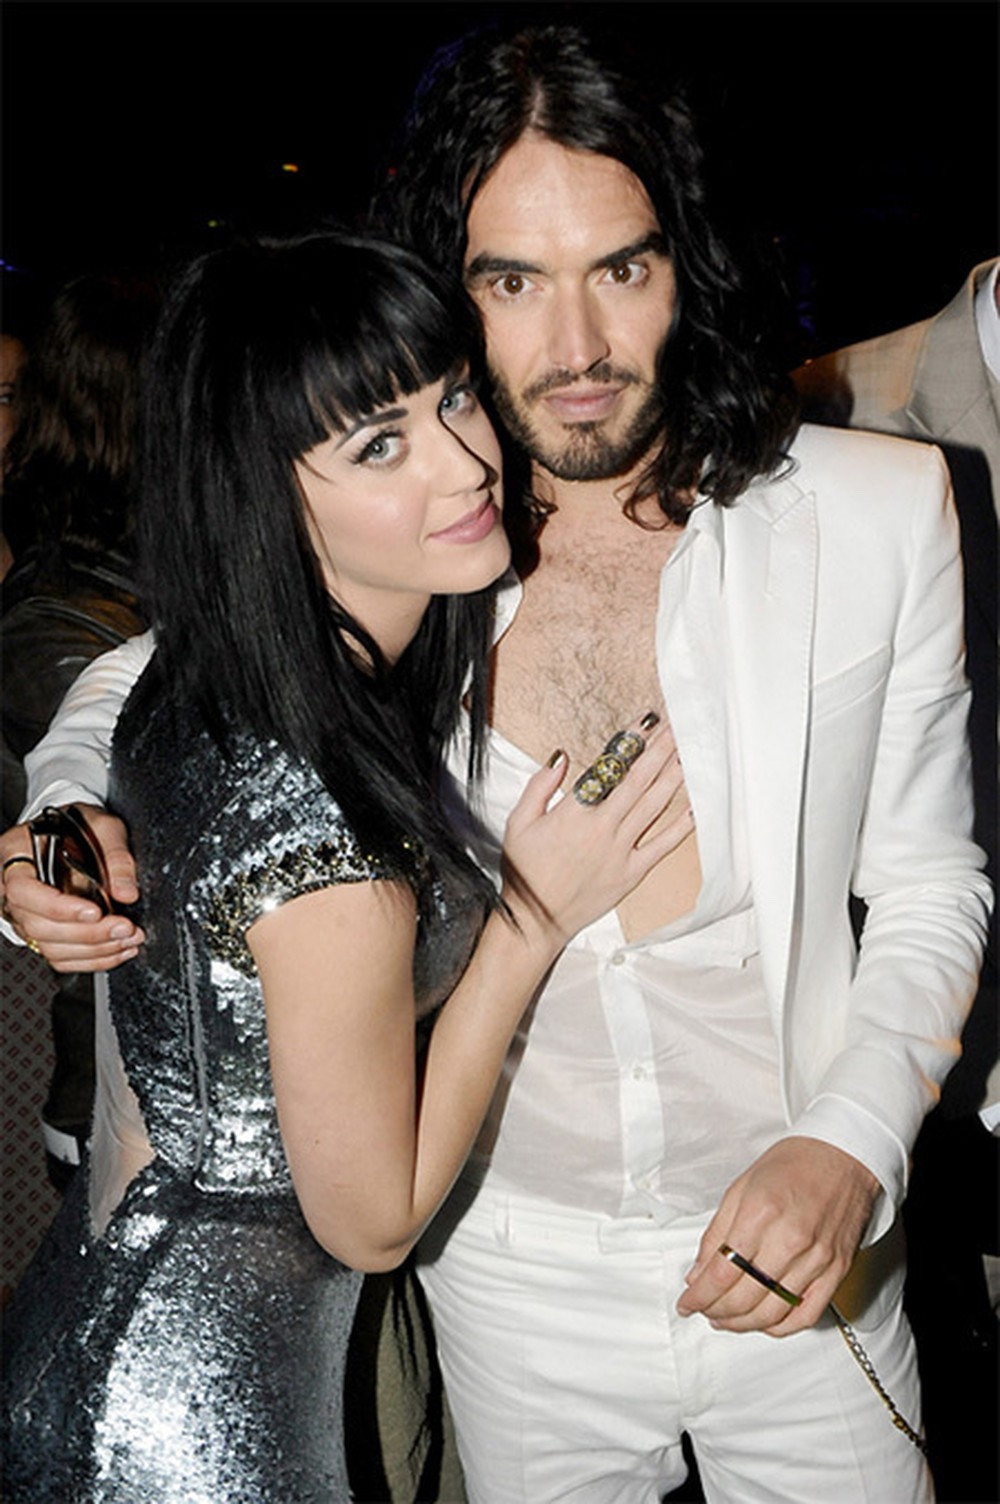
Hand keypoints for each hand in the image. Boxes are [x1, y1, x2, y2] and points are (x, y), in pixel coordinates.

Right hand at [0, 805, 144, 971]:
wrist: (72, 831)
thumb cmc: (80, 824)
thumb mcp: (102, 824)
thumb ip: (115, 855)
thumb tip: (127, 893)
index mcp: (16, 853)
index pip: (23, 889)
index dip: (57, 907)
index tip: (94, 911)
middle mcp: (11, 887)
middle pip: (37, 925)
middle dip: (86, 933)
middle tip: (124, 927)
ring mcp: (24, 913)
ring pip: (48, 946)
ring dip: (93, 950)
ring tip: (128, 939)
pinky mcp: (41, 931)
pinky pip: (58, 956)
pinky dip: (91, 959)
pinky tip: (118, 950)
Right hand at [501, 717, 692, 947]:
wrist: (535, 920)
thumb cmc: (525, 871)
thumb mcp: (518, 823)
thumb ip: (540, 787)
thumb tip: (560, 757)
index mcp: (573, 813)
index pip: (609, 767)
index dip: (630, 741)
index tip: (646, 722)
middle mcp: (602, 828)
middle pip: (639, 780)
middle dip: (661, 751)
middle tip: (679, 727)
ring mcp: (620, 851)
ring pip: (654, 806)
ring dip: (674, 777)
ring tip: (689, 753)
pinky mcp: (631, 873)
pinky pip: (662, 846)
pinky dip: (681, 827)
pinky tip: (696, 807)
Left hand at [676, 1137, 879, 1335]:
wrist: (843, 1154)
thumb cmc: (793, 1164)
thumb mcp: (741, 1187)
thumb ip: (716, 1233)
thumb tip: (698, 1272)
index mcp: (761, 1213)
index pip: (721, 1272)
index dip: (698, 1295)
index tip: (686, 1302)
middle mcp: (790, 1240)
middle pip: (744, 1297)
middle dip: (716, 1311)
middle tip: (703, 1310)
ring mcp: (816, 1259)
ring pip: (772, 1312)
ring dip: (742, 1324)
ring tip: (725, 1320)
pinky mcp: (836, 1271)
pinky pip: (805, 1315)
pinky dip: (780, 1327)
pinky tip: (762, 1322)